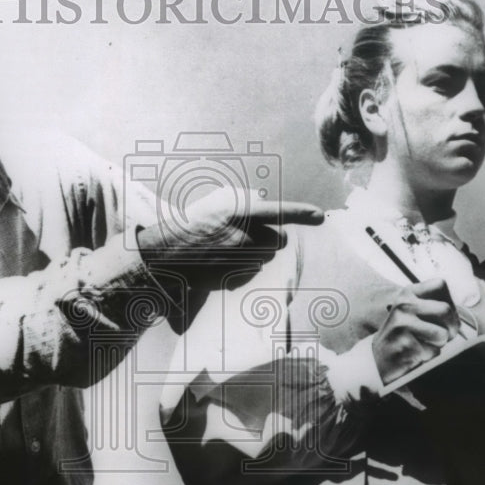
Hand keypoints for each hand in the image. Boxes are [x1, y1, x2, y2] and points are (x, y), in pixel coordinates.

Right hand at [137, 187, 323, 289]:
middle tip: (249, 237)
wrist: (164, 255)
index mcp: (238, 213)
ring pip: (265, 258)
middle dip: (271, 239)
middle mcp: (243, 236)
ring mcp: (240, 259)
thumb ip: (242, 208)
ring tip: (227, 250)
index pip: (277, 211)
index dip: (301, 213)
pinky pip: (250, 273)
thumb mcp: (215, 208)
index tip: (320, 216)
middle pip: (278, 239)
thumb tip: (264, 212)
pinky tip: (221, 265)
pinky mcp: (235, 277)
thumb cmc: (188, 228)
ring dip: (254, 255)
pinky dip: (242, 271)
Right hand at [371, 279, 458, 383]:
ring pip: (443, 333)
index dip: (450, 301)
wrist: (377, 357)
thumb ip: (432, 306)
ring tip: (425, 343)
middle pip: (445, 309)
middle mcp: (404, 305)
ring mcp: (403, 325)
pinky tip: (415, 353)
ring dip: (440, 343)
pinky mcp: (406, 345)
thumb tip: (458, 313)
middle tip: (446, 335)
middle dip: (452, 326)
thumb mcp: (412, 312)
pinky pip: (434, 351)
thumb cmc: (403, 334)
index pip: (440, 284)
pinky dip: (429, 355)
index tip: (445, 316)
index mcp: (407, 294)